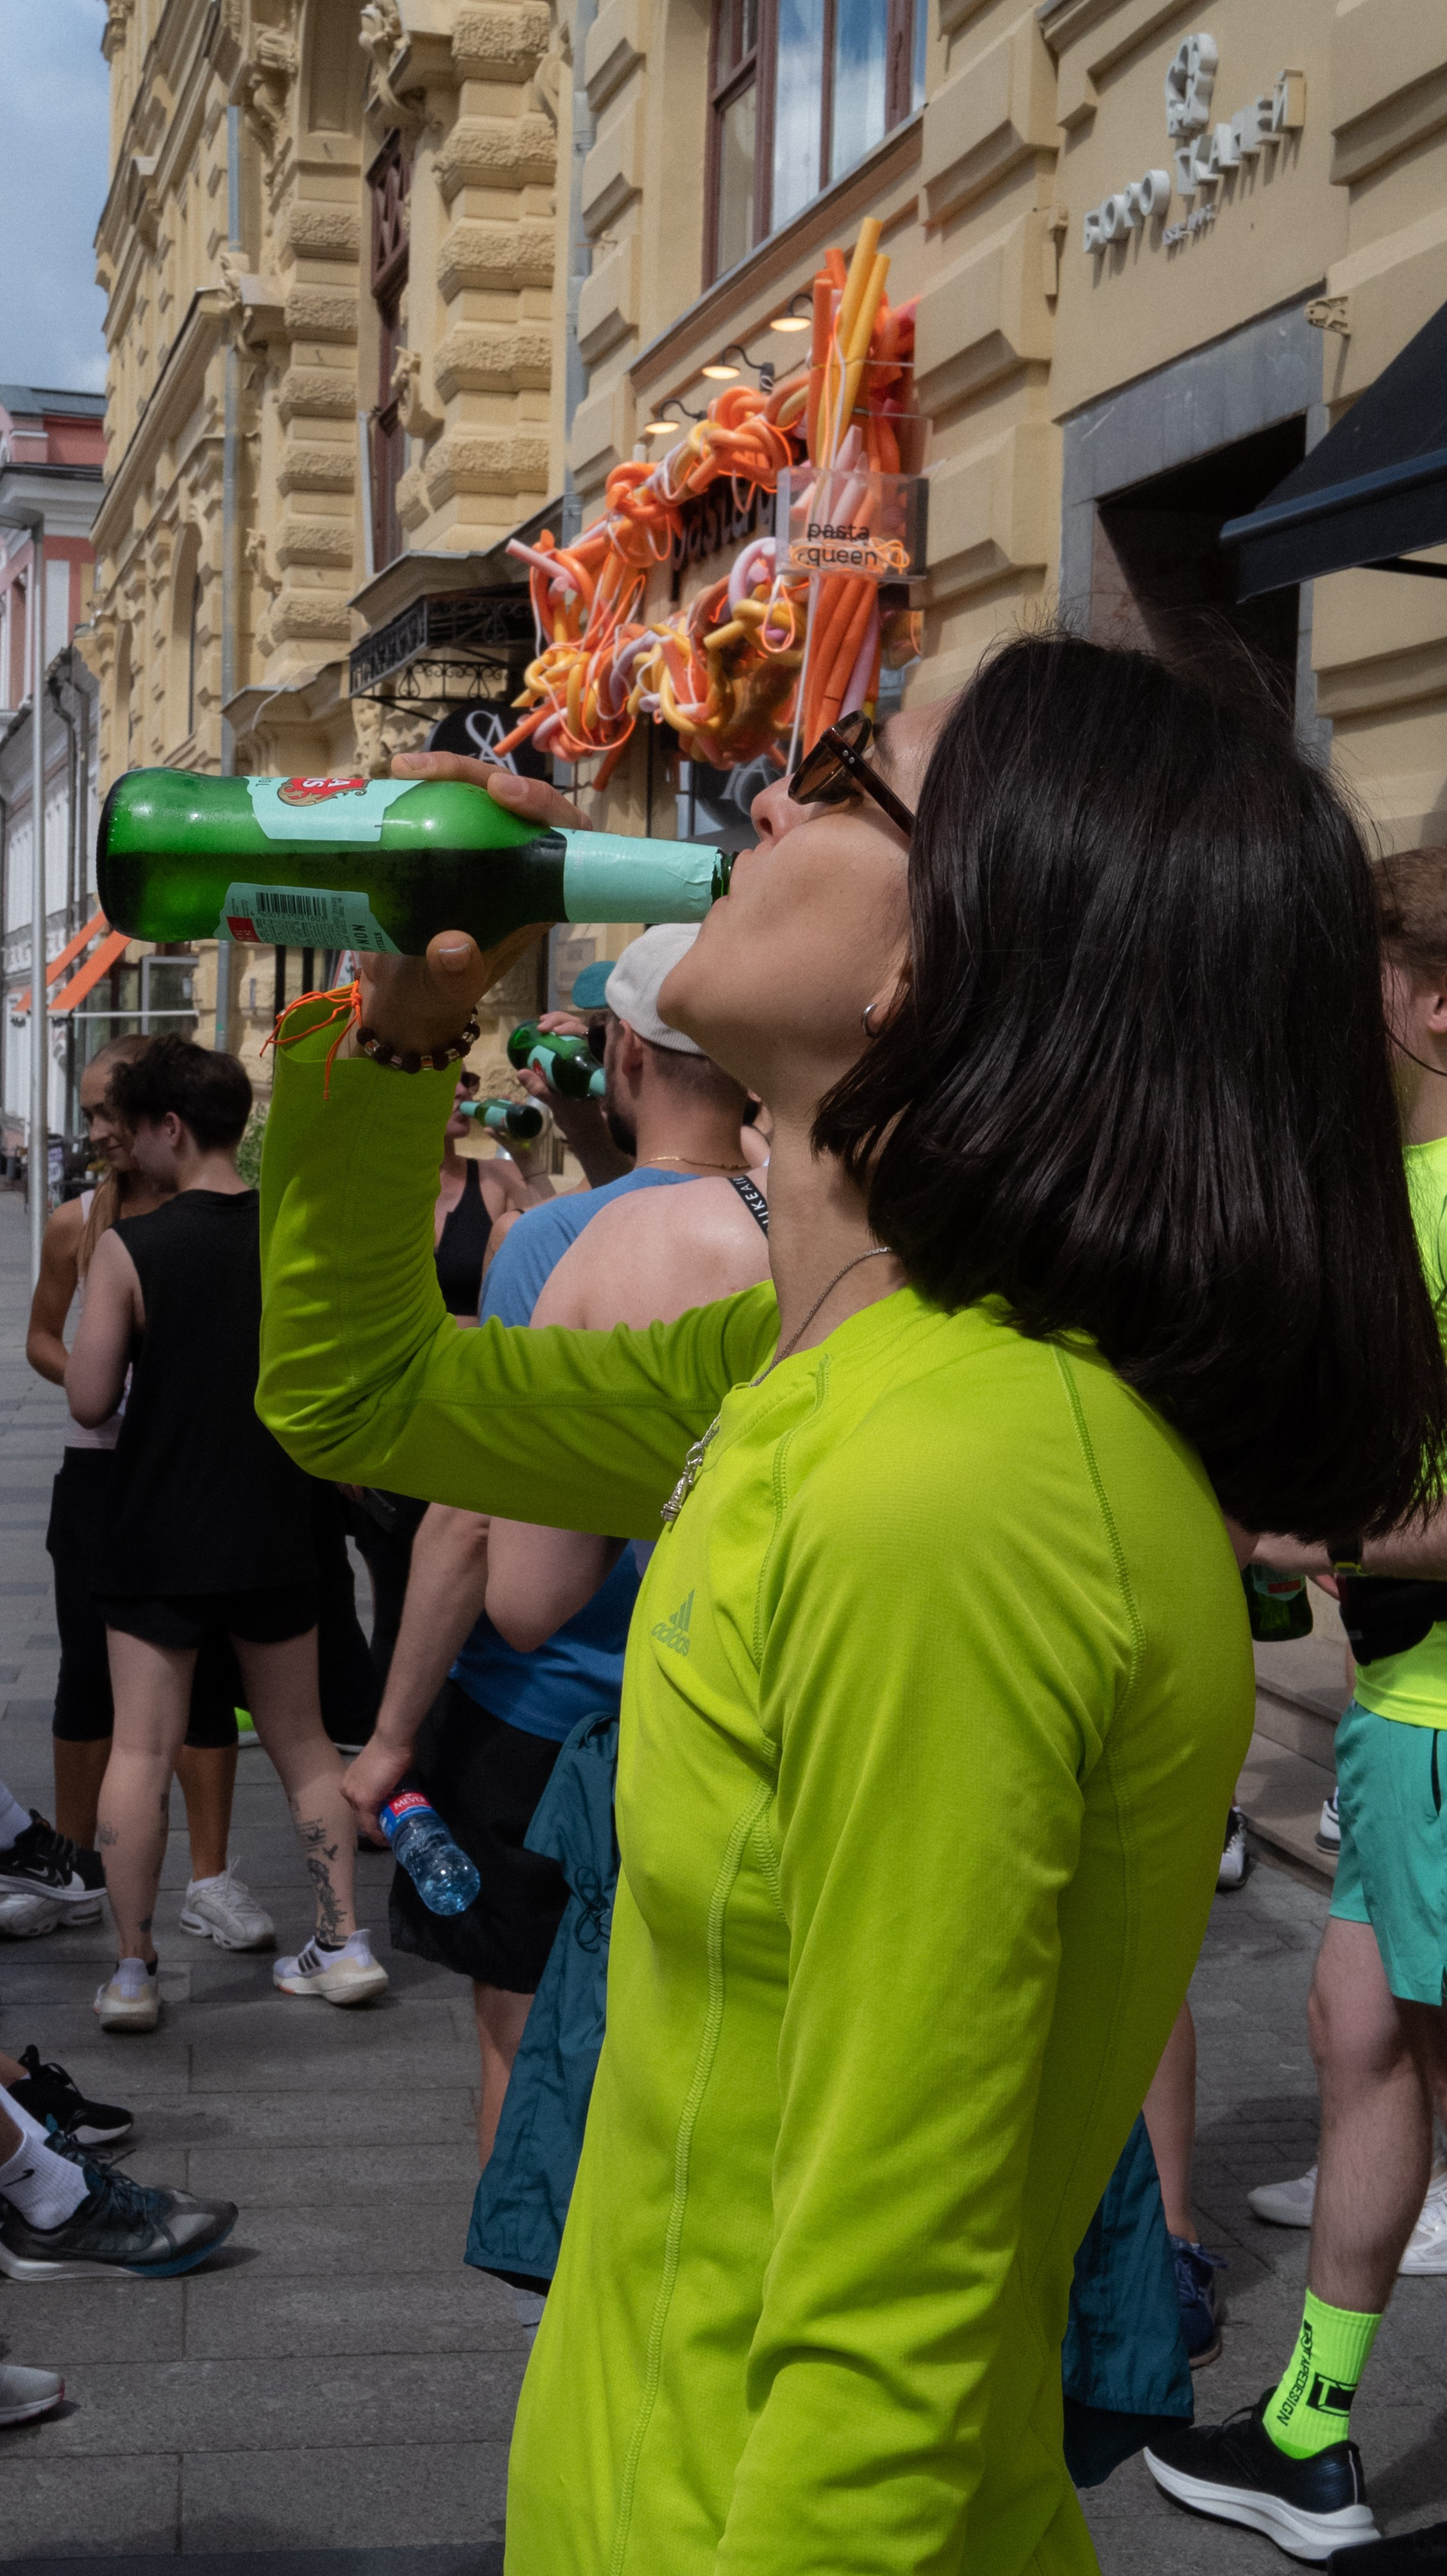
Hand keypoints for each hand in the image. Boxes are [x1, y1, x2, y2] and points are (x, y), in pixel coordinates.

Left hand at [342, 1733, 411, 1837]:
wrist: (392, 1741)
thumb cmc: (392, 1750)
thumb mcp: (383, 1771)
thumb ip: (385, 1784)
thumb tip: (397, 1795)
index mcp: (350, 1782)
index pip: (359, 1807)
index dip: (373, 1818)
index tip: (385, 1824)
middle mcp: (347, 1790)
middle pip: (361, 1815)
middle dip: (376, 1826)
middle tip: (391, 1832)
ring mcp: (353, 1796)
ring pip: (364, 1822)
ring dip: (378, 1832)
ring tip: (391, 1838)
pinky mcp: (364, 1801)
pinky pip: (370, 1824)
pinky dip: (378, 1834)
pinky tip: (387, 1840)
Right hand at [347, 755, 590, 1058]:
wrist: (396, 997)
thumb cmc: (434, 998)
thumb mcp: (445, 993)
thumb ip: (454, 977)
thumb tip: (452, 946)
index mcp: (533, 898)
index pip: (563, 838)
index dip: (545, 806)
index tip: (504, 793)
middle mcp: (512, 868)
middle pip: (514, 804)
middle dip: (480, 777)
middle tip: (431, 771)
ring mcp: (477, 852)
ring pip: (477, 797)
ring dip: (447, 774)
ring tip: (401, 770)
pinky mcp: (441, 845)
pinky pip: (441, 804)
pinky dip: (420, 787)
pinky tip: (392, 777)